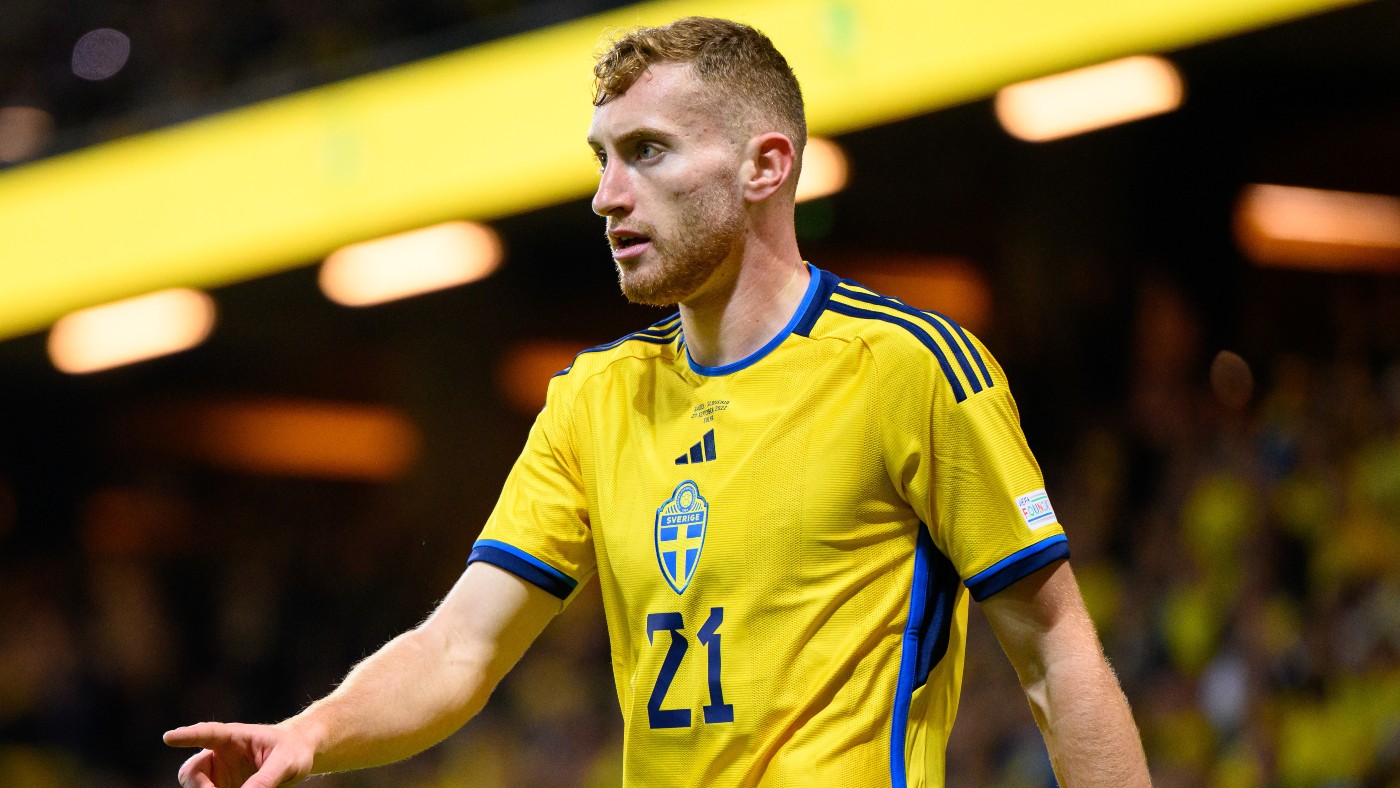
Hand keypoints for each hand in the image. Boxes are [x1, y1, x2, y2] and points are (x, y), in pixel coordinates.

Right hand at [163, 721, 315, 787]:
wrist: (299, 756)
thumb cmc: (293, 750)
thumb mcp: (286, 762)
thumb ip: (266, 779)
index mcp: (233, 737)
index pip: (207, 733)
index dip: (187, 735)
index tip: (169, 737)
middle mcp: (219, 754)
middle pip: (191, 771)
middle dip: (198, 787)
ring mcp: (218, 774)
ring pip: (196, 787)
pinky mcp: (223, 787)